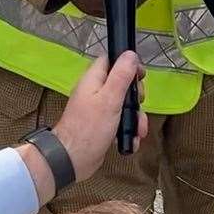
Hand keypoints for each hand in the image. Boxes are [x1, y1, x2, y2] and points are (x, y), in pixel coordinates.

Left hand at [53, 52, 147, 182]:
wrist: (73, 159)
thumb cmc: (90, 127)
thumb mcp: (109, 99)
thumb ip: (121, 76)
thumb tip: (130, 54)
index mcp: (93, 79)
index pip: (111, 61)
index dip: (127, 65)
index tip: (140, 76)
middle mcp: (94, 91)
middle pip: (121, 84)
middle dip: (134, 97)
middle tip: (138, 105)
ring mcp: (98, 109)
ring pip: (122, 105)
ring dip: (134, 118)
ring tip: (138, 130)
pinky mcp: (101, 126)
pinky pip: (119, 122)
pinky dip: (126, 130)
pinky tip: (130, 140)